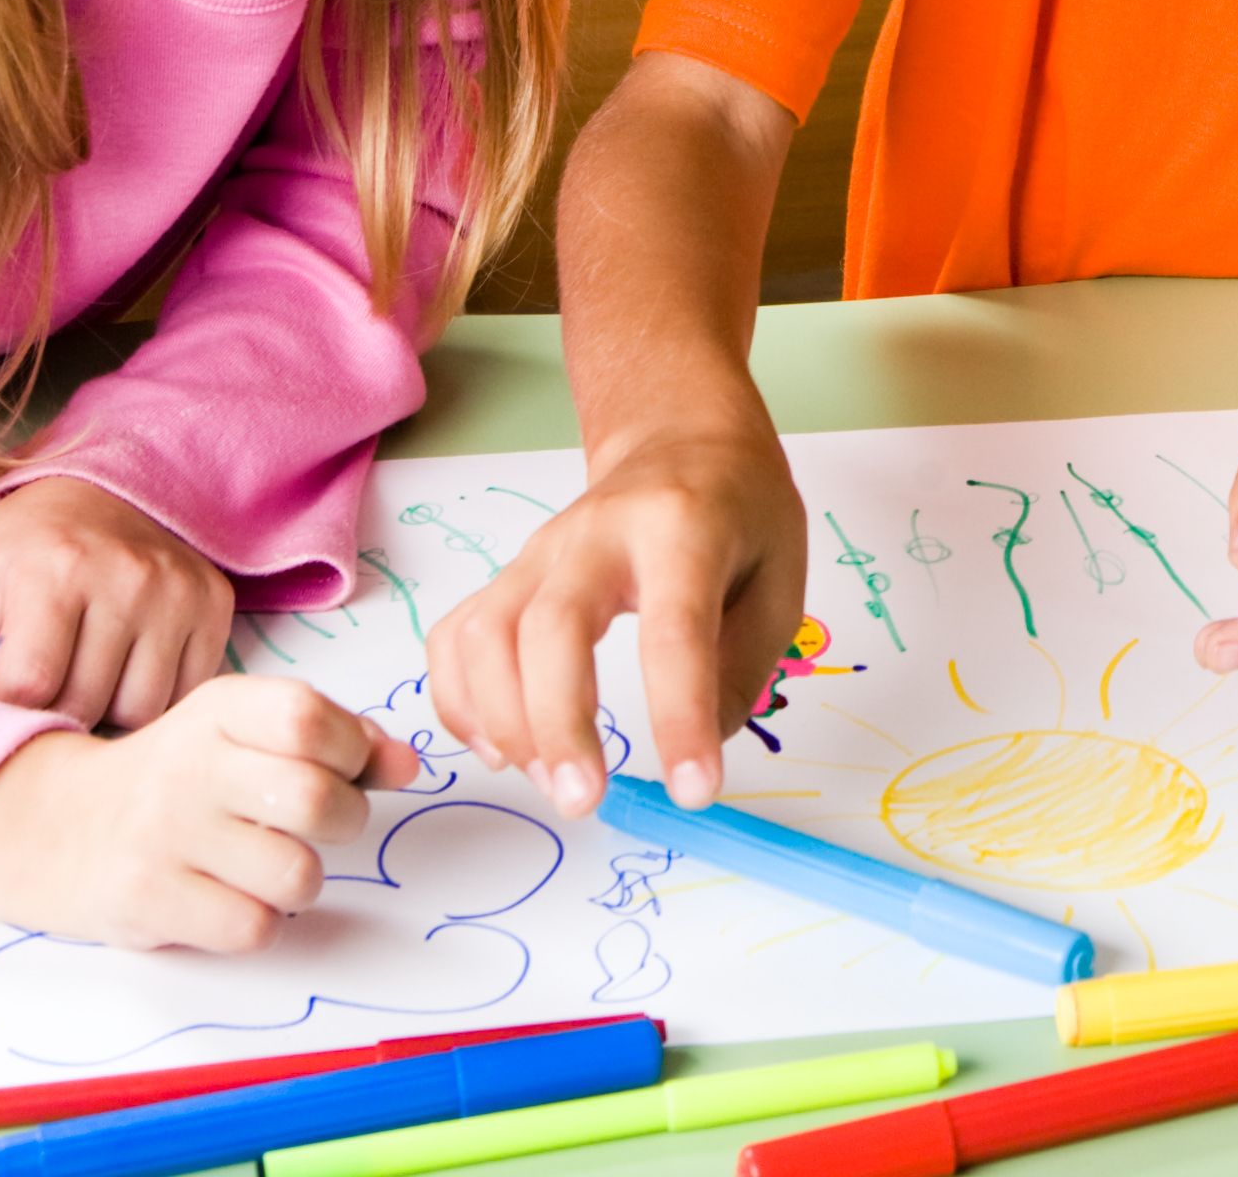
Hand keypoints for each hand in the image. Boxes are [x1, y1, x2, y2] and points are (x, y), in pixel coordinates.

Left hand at [0, 475, 233, 728]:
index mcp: (53, 571)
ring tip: (81, 680)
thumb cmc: (20, 549)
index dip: (2, 719)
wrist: (102, 491)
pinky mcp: (213, 604)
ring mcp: (177, 592)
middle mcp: (125, 578)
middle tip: (36, 696)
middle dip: (51, 719)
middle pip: (84, 706)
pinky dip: (152, 699)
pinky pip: (184, 693)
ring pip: (139, 712)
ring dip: (104, 714)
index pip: (29, 689)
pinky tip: (125, 669)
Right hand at [0, 675, 418, 950]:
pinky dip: (259, 921)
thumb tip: (408, 765)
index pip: (308, 718)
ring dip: (302, 880)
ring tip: (270, 865)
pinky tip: (230, 897)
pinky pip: (253, 927)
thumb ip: (335, 738)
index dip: (351, 750)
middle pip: (317, 802)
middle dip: (344, 822)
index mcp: (220, 710)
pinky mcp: (146, 901)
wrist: (54, 826)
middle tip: (320, 825)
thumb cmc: (179, 778)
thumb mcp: (245, 733)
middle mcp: (189, 766)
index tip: (344, 767)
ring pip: (296, 875)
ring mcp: (164, 836)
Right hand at [424, 410, 806, 817]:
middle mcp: (596, 532)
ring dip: (505, 721)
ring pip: (487, 632)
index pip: (675, 628)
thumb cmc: (738, 509)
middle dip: (558, 724)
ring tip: (551, 782)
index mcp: (683, 527)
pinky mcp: (507, 574)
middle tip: (583, 802)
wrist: (679, 436)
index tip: (695, 790)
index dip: (680, 714)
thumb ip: (744, 665)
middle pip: (549, 625)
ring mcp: (540, 551)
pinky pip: (457, 637)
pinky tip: (503, 749)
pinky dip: (461, 702)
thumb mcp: (780, 576)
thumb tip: (697, 748)